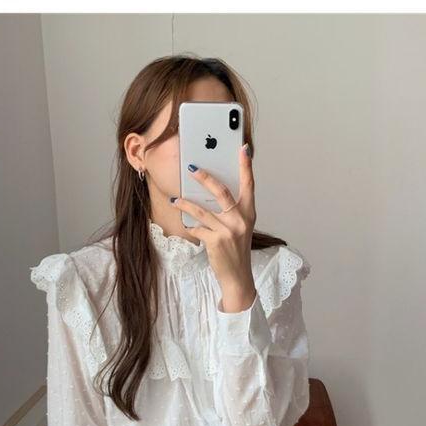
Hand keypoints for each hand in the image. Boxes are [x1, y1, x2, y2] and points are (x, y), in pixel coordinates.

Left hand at [170, 144, 256, 311]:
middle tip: (193, 168)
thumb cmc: (236, 249)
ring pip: (202, 210)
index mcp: (249, 213)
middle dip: (205, 178)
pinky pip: (197, 227)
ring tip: (175, 199)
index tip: (243, 149)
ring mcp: (228, 230)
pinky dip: (190, 226)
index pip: (249, 184)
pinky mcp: (215, 241)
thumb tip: (211, 192)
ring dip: (185, 203)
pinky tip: (187, 225)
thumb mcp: (240, 227)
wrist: (237, 277)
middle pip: (221, 191)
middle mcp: (241, 219)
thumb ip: (232, 211)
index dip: (246, 166)